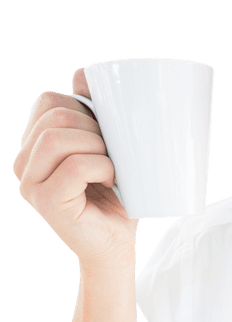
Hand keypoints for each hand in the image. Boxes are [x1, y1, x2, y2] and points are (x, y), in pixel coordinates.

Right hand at [12, 68, 138, 267]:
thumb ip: (91, 113)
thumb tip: (83, 74)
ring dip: (98, 146)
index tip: (106, 133)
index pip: (49, 102)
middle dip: (94, 127)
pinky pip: (75, 166)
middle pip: (55, 117)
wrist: (116, 248)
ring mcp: (31, 185)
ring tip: (113, 167)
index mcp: (33, 146)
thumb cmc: (114, 198)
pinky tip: (112, 180)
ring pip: (59, 137)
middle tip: (115, 153)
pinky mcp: (46, 203)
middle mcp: (24, 164)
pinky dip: (101, 166)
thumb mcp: (104, 148)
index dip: (84, 108)